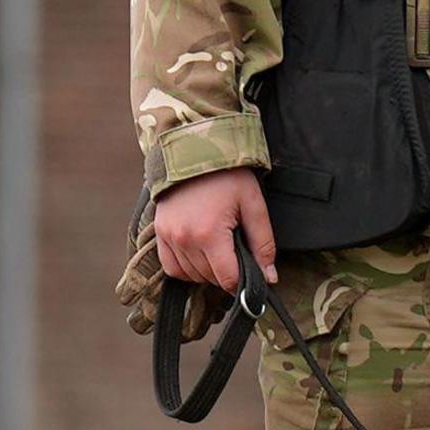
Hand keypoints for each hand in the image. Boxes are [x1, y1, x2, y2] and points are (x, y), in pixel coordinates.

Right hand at [153, 168, 274, 293]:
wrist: (195, 148)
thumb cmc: (228, 175)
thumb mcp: (253, 204)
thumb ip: (263, 244)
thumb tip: (269, 278)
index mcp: (209, 234)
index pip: (228, 279)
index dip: (243, 282)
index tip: (251, 274)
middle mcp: (185, 239)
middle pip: (210, 278)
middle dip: (227, 273)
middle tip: (238, 253)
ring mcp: (169, 237)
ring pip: (191, 276)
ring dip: (207, 272)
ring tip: (220, 251)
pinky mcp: (160, 233)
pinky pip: (172, 267)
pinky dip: (186, 269)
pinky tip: (200, 256)